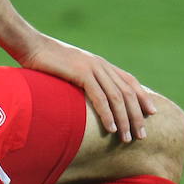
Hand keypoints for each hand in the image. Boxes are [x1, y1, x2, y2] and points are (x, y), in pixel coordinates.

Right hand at [15, 34, 157, 142]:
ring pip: (116, 97)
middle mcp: (101, 65)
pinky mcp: (81, 73)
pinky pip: (99, 97)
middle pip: (127, 93)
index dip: (143, 97)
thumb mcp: (70, 72)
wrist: (30, 45)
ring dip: (124, 120)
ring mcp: (92, 68)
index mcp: (101, 64)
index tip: (152, 114)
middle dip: (137, 116)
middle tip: (142, 136)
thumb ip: (84, 82)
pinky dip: (107, 114)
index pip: (129, 82)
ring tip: (127, 138)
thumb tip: (88, 100)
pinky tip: (111, 129)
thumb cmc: (46, 63)